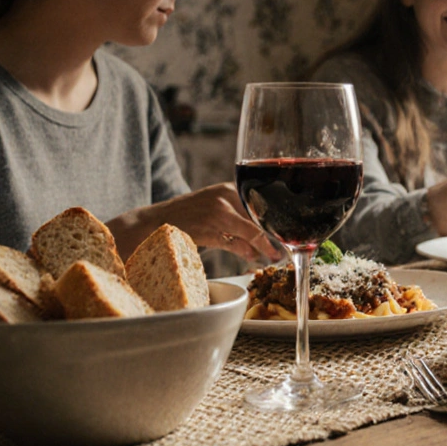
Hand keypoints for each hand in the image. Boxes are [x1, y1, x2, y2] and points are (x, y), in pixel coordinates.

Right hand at [111, 183, 280, 262]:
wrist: (154, 223)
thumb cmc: (189, 218)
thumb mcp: (216, 213)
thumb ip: (240, 223)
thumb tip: (265, 242)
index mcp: (230, 188)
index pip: (263, 203)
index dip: (278, 219)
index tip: (292, 230)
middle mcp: (226, 196)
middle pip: (262, 216)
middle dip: (276, 234)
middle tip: (288, 247)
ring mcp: (218, 211)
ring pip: (253, 230)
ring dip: (267, 246)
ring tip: (277, 256)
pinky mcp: (211, 227)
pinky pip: (237, 241)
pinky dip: (248, 251)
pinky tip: (255, 257)